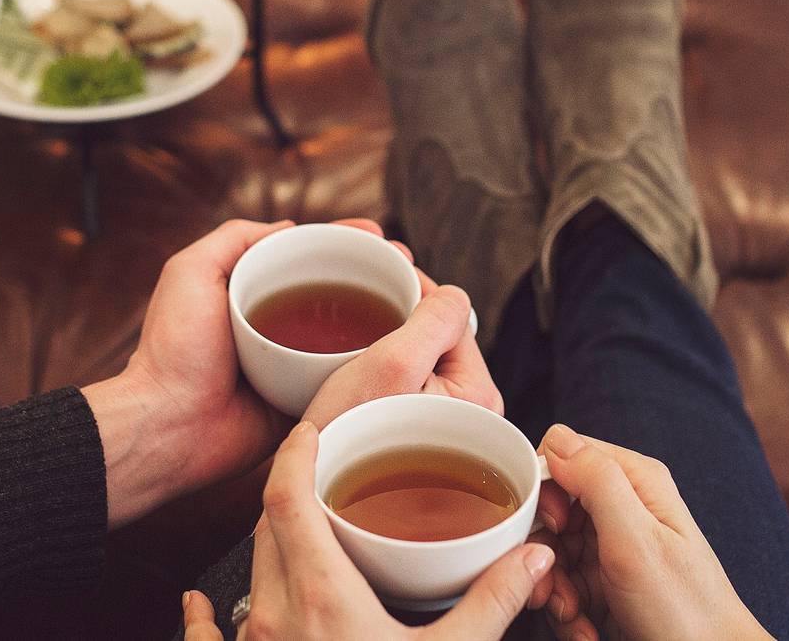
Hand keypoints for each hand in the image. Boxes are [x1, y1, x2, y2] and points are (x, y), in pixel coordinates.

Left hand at [81, 218, 437, 526]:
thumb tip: (289, 226)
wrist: (168, 427)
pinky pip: (347, 383)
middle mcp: (279, 329)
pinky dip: (376, 368)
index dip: (347, 244)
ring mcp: (294, 368)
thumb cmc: (173, 350)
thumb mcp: (190, 272)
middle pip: (339, 295)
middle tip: (413, 270)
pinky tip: (406, 353)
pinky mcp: (305, 405)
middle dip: (379, 279)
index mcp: (254, 295)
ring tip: (420, 303)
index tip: (380, 236)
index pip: (310, 259)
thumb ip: (233, 239)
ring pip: (351, 338)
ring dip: (387, 320)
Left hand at [181, 421, 555, 640]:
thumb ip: (493, 603)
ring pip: (250, 570)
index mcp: (322, 598)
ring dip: (270, 538)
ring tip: (301, 520)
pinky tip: (197, 604)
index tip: (316, 427)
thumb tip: (535, 557)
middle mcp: (276, 617)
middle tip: (325, 465)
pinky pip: (207, 638)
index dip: (297, 451)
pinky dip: (202, 613)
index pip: (287, 497)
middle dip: (292, 486)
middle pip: (266, 524)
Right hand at [302, 269, 500, 428]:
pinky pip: (404, 392)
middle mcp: (473, 419)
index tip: (382, 281)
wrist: (309, 506)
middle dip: (400, 326)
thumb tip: (453, 294)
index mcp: (479, 398)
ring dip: (388, 351)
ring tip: (350, 353)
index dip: (416, 296)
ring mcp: (446, 432)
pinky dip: (381, 379)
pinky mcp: (416, 442)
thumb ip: (433, 320)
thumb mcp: (392, 367)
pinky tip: (352, 383)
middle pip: (437, 343)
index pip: (453, 320)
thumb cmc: (346, 442)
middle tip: (357, 324)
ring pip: (419, 366)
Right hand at [535, 425, 774, 640]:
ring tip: (574, 615)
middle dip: (545, 550)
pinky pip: (564, 583)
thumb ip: (597, 482)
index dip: (546, 488)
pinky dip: (566, 610)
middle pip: (551, 507)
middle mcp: (623, 507)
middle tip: (552, 586)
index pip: (564, 454)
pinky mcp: (605, 581)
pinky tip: (586, 627)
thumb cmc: (684, 606)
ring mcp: (613, 545)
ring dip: (554, 587)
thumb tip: (557, 440)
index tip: (554, 527)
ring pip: (552, 550)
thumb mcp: (636, 539)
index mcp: (635, 481)